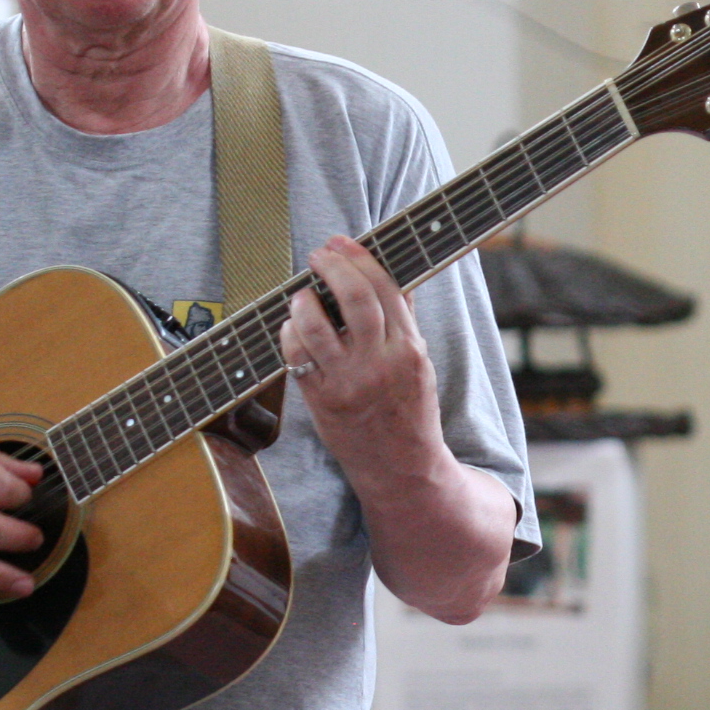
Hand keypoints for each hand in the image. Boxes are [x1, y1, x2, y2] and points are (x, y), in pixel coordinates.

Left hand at [279, 237, 442, 485]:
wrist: (402, 468)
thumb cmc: (409, 411)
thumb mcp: (419, 363)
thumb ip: (404, 321)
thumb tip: (393, 277)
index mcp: (409, 350)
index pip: (386, 290)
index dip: (360, 259)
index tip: (342, 242)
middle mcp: (380, 363)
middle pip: (355, 299)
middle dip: (332, 267)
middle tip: (319, 255)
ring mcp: (348, 382)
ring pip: (317, 326)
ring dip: (304, 300)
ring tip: (302, 293)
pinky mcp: (322, 401)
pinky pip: (296, 356)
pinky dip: (290, 333)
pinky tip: (293, 327)